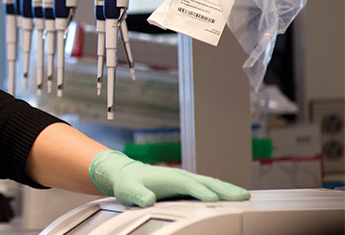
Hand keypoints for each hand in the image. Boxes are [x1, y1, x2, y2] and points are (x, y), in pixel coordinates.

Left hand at [88, 150, 249, 206]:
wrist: (128, 173)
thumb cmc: (129, 183)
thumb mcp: (129, 190)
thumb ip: (139, 195)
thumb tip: (148, 200)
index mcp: (169, 177)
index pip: (188, 185)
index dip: (200, 192)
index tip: (213, 200)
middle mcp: (181, 176)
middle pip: (206, 182)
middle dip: (224, 189)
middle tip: (243, 197)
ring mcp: (186, 179)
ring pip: (211, 183)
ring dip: (228, 189)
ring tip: (245, 197)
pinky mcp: (188, 185)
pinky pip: (208, 186)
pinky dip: (222, 190)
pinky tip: (232, 197)